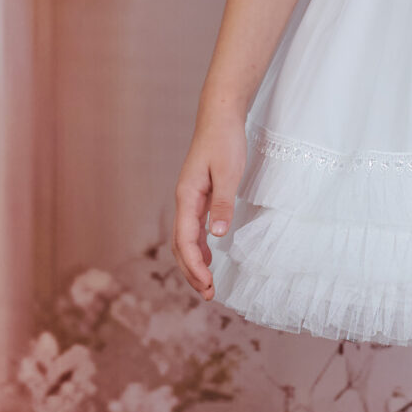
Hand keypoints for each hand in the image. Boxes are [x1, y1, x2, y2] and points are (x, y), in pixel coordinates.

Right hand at [171, 110, 248, 297]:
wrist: (220, 117)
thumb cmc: (225, 141)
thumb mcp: (229, 172)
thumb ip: (223, 204)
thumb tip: (218, 235)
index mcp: (187, 196)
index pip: (185, 240)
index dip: (194, 265)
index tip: (206, 283)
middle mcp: (184, 200)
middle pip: (181, 245)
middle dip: (192, 272)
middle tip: (208, 294)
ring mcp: (190, 199)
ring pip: (186, 239)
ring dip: (194, 263)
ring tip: (207, 285)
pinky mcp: (199, 196)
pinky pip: (193, 229)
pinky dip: (199, 248)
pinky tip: (209, 259)